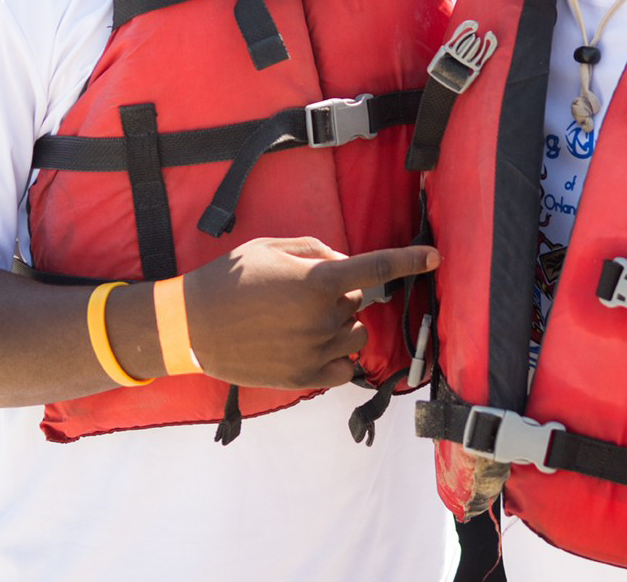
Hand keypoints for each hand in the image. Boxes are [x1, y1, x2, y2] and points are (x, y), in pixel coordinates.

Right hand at [183, 236, 438, 390]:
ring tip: (295, 321)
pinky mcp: (305, 379)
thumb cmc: (231, 279)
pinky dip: (333, 356)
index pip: (375, 269)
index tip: (434, 256)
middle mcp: (323, 318)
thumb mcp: (271, 247)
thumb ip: (316, 251)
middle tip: (298, 294)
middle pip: (356, 302)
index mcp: (317, 281)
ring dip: (336, 325)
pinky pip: (342, 367)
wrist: (191, 326)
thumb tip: (345, 263)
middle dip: (337, 295)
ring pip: (352, 334)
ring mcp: (315, 352)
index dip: (407, 260)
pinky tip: (305, 346)